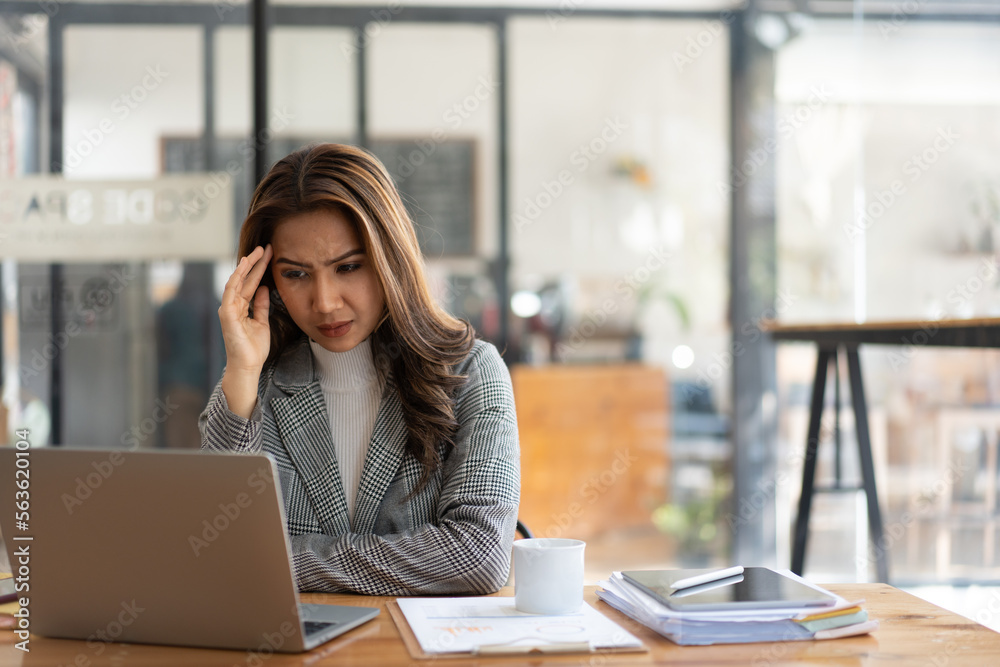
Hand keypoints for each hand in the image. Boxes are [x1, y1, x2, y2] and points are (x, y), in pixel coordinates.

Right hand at [219, 244, 272, 417]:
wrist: (248, 365)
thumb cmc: (254, 347)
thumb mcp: (262, 322)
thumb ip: (262, 305)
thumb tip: (265, 289)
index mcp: (242, 307)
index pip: (252, 283)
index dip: (260, 268)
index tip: (270, 255)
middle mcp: (233, 305)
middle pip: (244, 279)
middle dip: (255, 262)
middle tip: (265, 247)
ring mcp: (229, 309)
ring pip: (236, 281)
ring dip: (246, 266)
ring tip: (256, 252)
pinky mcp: (227, 314)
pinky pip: (230, 292)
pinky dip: (236, 278)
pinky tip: (243, 267)